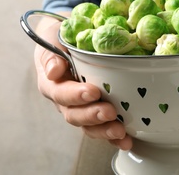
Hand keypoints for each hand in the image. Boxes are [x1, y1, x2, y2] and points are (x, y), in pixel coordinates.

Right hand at [33, 13, 132, 149]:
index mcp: (52, 83)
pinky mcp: (96, 112)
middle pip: (75, 115)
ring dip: (105, 130)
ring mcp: (81, 109)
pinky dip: (114, 136)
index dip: (75, 95)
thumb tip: (54, 70)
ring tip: (121, 132)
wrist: (70, 41)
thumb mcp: (51, 39)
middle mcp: (65, 101)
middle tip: (110, 112)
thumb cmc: (61, 38)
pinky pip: (103, 127)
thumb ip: (51, 54)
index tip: (92, 92)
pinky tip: (127, 140)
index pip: (60, 93)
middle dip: (93, 116)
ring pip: (89, 126)